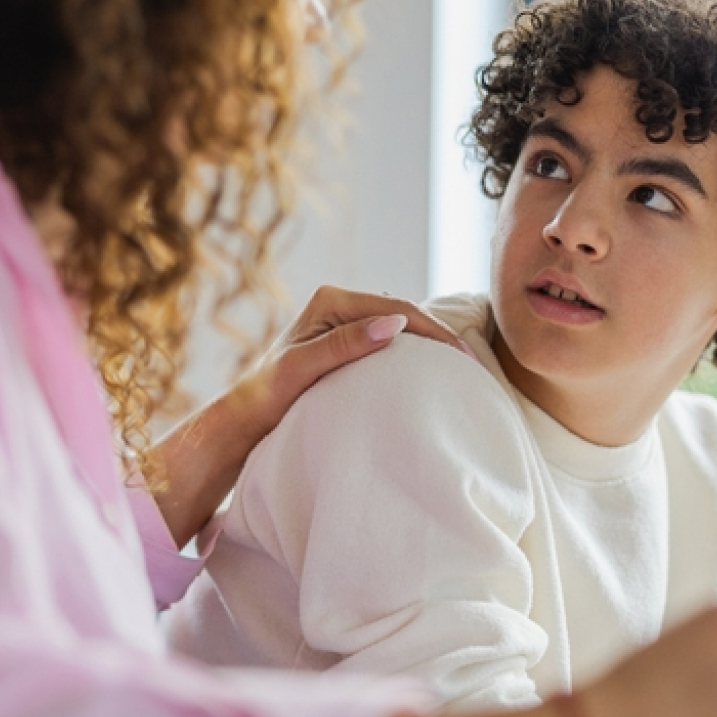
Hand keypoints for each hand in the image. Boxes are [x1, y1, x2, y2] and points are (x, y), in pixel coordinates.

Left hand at [228, 285, 472, 436]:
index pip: (395, 309)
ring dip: (427, 345)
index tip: (460, 356)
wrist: (246, 416)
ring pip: (398, 327)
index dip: (432, 330)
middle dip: (437, 335)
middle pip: (402, 313)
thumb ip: (343, 345)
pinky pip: (387, 342)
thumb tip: (393, 325)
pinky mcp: (345, 343)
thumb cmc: (266, 394)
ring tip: (458, 368)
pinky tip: (429, 372)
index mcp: (330, 300)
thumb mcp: (302, 368)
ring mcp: (342, 323)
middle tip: (470, 364)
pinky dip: (411, 354)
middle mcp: (337, 305)